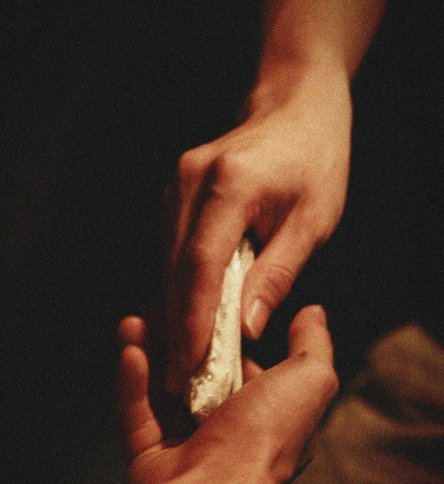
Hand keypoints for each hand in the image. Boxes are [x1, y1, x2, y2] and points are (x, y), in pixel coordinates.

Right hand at [117, 305, 337, 483]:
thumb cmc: (264, 438)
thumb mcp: (308, 380)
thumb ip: (312, 345)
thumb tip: (314, 314)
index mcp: (268, 420)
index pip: (245, 369)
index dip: (227, 339)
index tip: (208, 309)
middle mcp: (229, 436)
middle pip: (198, 376)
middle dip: (178, 341)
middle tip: (160, 309)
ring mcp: (187, 448)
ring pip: (162, 391)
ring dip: (149, 353)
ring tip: (136, 321)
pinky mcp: (151, 458)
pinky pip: (138, 413)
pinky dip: (133, 382)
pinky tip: (130, 351)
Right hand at [165, 70, 350, 391]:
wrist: (294, 105)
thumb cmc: (314, 160)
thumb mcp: (313, 221)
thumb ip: (277, 273)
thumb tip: (247, 326)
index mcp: (230, 185)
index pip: (201, 265)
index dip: (194, 320)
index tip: (190, 364)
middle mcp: (190, 182)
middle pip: (176, 268)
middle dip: (178, 326)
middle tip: (181, 378)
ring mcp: (177, 185)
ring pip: (169, 261)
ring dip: (176, 309)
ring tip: (184, 359)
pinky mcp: (176, 193)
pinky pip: (173, 249)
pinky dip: (182, 285)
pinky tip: (191, 316)